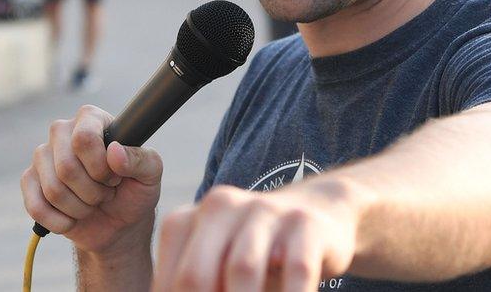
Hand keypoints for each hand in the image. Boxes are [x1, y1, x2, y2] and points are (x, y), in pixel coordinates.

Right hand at [20, 105, 162, 255]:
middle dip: (93, 190)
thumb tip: (114, 151)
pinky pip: (36, 207)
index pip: (84, 137)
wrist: (118, 223)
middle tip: (107, 192)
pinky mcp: (29, 181)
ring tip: (93, 203)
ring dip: (80, 207)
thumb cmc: (136, 191)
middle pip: (66, 166)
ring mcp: (42, 156)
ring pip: (53, 189)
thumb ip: (140, 159)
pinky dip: (61, 221)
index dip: (101, 166)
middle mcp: (63, 131)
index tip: (116, 177)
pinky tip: (74, 218)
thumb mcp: (151, 174)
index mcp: (93, 119)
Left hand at [153, 179, 360, 291]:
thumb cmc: (257, 253)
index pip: (170, 283)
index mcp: (188, 219)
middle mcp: (222, 206)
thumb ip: (190, 286)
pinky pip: (295, 270)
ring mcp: (266, 211)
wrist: (320, 213)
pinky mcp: (305, 222)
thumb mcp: (216, 266)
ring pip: (242, 270)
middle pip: (196, 276)